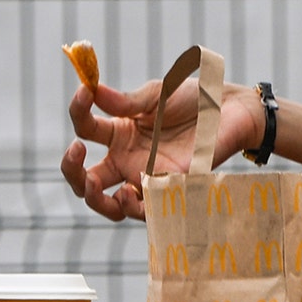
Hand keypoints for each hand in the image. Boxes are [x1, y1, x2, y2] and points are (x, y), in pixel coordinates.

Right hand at [60, 79, 262, 220]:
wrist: (229, 110)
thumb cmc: (193, 100)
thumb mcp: (157, 95)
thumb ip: (126, 101)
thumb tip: (92, 91)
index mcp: (120, 133)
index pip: (86, 128)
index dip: (79, 111)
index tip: (85, 92)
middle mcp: (127, 160)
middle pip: (85, 179)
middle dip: (71, 170)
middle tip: (76, 153)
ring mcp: (145, 178)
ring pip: (108, 204)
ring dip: (94, 199)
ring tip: (94, 186)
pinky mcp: (168, 191)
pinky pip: (143, 211)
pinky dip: (129, 206)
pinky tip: (129, 192)